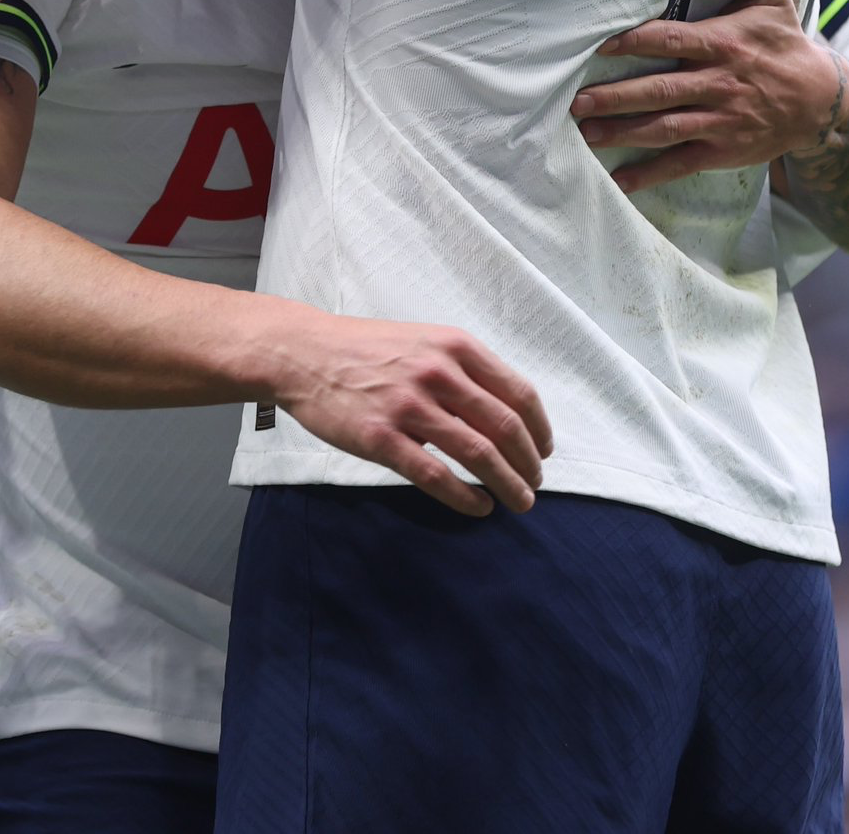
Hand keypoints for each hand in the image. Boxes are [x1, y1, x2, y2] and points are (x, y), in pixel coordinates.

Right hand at [275, 311, 552, 517]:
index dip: (539, 429)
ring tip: (519, 502)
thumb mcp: (423, 341)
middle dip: (529, 463)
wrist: (304, 352)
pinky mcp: (382, 438)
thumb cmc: (366, 349)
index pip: (518, 393)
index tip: (544, 450)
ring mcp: (409, 406)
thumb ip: (462, 369)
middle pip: (505, 428)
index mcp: (454, 346)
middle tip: (535, 484)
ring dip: (508, 485)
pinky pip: (437, 477)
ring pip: (478, 455)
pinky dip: (467, 498)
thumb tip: (505, 414)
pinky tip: (479, 507)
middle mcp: (437, 373)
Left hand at [571, 0, 838, 193]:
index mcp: (722, 44)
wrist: (820, 100)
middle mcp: (718, 84)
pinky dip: (651, 174)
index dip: (633, 42)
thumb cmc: (782, 41)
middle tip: (576, 101)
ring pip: (664, 128)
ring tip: (586, 133)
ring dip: (623, 133)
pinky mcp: (723, 151)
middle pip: (659, 90)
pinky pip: (682, 163)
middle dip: (616, 97)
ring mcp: (720, 121)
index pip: (670, 39)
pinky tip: (620, 181)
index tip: (598, 47)